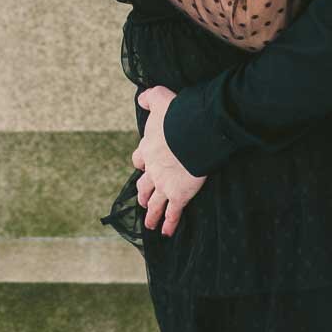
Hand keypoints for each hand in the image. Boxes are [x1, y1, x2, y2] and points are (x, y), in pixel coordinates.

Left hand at [131, 86, 205, 235]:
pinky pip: (172, 213)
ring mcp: (164, 184)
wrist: (192, 132)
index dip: (142, 162)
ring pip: (154, 203)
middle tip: (143, 200)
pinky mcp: (178, 195)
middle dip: (143, 193)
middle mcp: (152, 170)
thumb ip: (149, 98)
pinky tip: (167, 233)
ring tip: (149, 223)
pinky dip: (169, 224)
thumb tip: (141, 98)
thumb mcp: (159, 98)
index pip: (139, 159)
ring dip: (151, 213)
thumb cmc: (177, 114)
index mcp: (147, 148)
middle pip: (143, 185)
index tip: (144, 165)